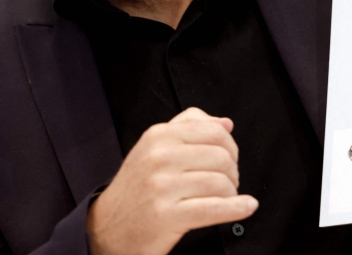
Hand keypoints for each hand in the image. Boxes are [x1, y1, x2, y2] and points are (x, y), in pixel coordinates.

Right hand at [86, 107, 257, 254]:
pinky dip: (237, 208)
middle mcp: (159, 158)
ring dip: (232, 194)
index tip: (230, 159)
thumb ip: (190, 127)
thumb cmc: (137, 188)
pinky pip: (215, 208)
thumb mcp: (154, 148)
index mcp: (158, 136)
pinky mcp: (166, 216)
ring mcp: (161, 187)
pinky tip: (246, 206)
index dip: (231, 147)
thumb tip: (225, 122)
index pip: (214, 132)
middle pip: (222, 158)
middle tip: (226, 183)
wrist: (106, 229)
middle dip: (232, 173)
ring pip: (221, 183)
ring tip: (225, 198)